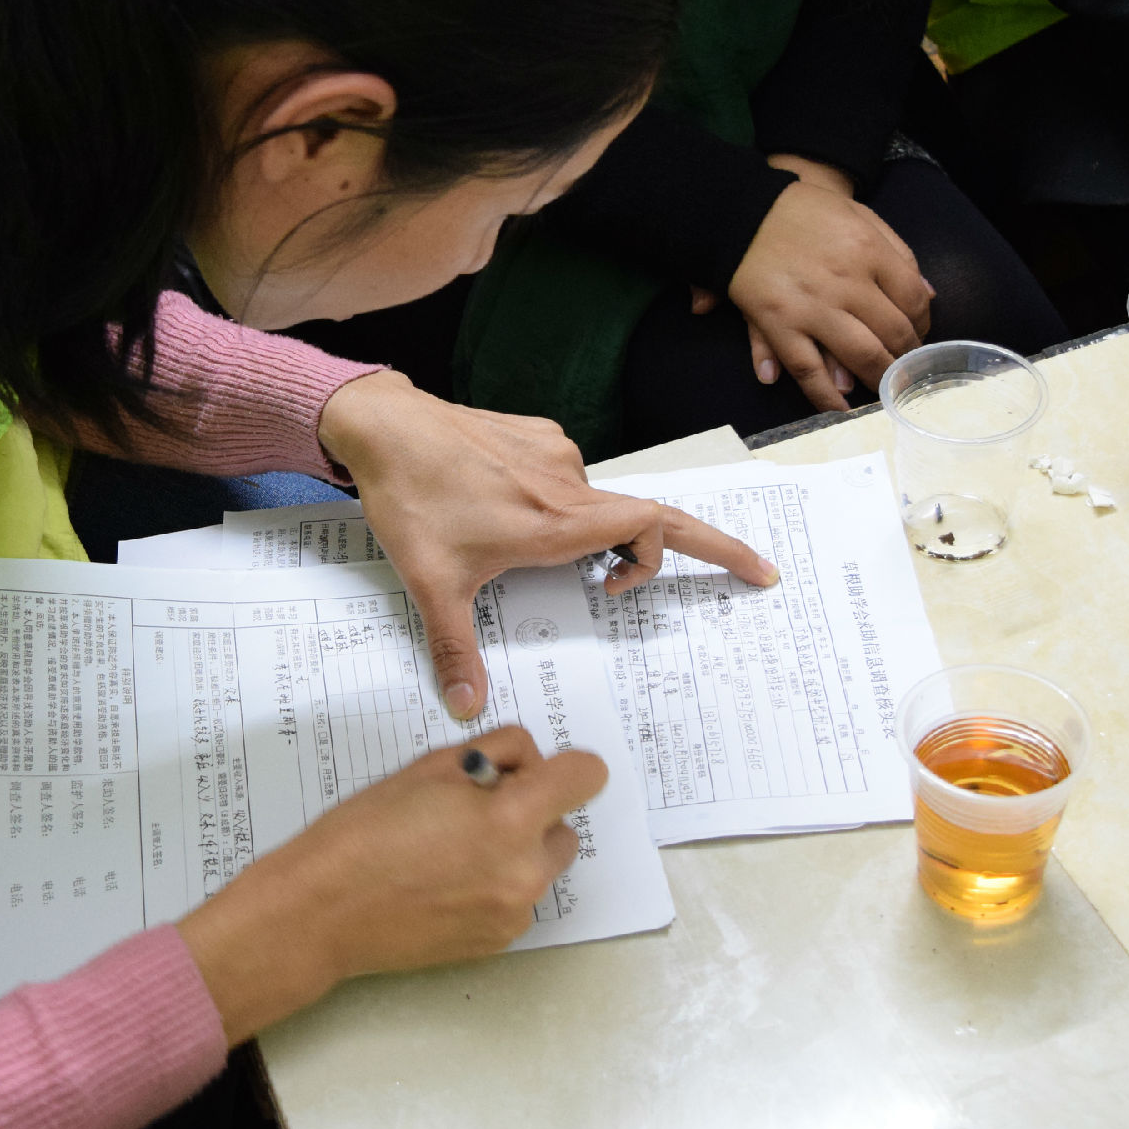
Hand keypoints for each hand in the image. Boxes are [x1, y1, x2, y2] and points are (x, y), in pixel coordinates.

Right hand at [175, 725, 607, 1041]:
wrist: (323, 911)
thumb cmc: (365, 833)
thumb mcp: (430, 767)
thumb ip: (494, 755)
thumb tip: (526, 763)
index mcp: (510, 819)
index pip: (587, 776)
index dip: (564, 767)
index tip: (538, 773)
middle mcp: (524, 871)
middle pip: (564, 826)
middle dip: (531, 813)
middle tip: (471, 812)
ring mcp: (514, 912)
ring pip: (540, 865)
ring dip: (514, 852)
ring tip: (451, 852)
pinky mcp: (498, 941)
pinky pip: (516, 900)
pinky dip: (493, 887)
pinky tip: (443, 884)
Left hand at [317, 372, 777, 716]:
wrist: (382, 424)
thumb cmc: (410, 498)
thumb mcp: (431, 583)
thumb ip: (454, 647)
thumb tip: (465, 704)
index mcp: (559, 521)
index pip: (661, 528)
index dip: (712, 550)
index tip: (746, 574)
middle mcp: (568, 483)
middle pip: (645, 520)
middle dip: (676, 552)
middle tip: (707, 577)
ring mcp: (555, 453)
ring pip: (595, 505)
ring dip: (589, 536)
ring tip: (529, 557)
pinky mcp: (536, 434)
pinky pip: (567, 477)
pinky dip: (561, 507)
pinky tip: (509, 518)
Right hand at [710, 156, 932, 413]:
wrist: (744, 209)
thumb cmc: (806, 210)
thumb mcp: (860, 216)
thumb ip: (898, 252)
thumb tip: (929, 295)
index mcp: (870, 251)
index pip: (915, 299)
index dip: (923, 324)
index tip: (919, 337)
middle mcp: (847, 281)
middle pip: (893, 332)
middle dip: (905, 357)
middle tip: (906, 371)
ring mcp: (812, 305)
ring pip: (859, 355)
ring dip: (877, 379)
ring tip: (884, 391)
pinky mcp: (778, 323)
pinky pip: (807, 368)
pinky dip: (824, 394)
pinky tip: (839, 408)